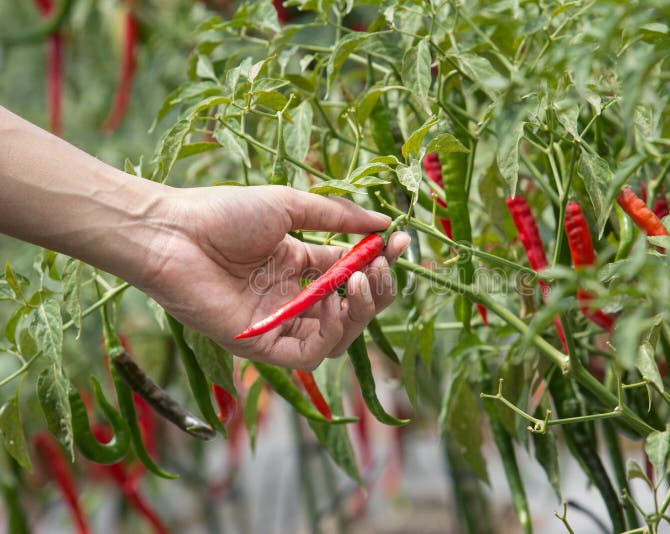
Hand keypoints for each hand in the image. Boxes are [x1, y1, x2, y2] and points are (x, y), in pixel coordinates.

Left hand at [142, 185, 408, 368]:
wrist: (174, 231)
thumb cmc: (224, 213)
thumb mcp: (290, 207)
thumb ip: (338, 218)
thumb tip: (385, 224)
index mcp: (298, 265)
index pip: (352, 272)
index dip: (380, 261)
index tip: (401, 242)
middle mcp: (292, 297)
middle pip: (352, 309)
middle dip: (377, 288)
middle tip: (380, 264)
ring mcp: (277, 323)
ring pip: (337, 336)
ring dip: (360, 311)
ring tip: (361, 280)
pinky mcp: (260, 345)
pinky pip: (309, 355)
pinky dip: (331, 334)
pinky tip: (335, 304)